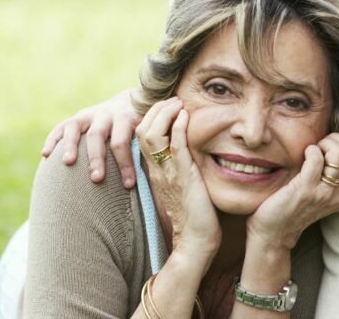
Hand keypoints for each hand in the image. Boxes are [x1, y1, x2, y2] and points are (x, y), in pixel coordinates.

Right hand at [39, 88, 140, 186]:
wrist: (132, 100)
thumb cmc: (142, 126)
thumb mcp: (147, 131)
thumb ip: (147, 147)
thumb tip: (155, 176)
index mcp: (126, 118)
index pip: (123, 141)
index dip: (125, 163)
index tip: (129, 185)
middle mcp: (106, 114)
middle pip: (97, 135)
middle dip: (96, 158)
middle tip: (96, 178)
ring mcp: (89, 114)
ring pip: (75, 127)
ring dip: (70, 145)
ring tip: (67, 162)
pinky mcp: (76, 117)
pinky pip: (60, 127)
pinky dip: (52, 139)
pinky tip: (44, 154)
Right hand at [136, 97, 220, 260]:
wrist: (196, 238)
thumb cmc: (195, 212)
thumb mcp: (182, 183)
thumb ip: (180, 165)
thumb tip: (188, 147)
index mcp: (154, 170)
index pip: (142, 135)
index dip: (152, 116)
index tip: (168, 106)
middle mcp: (156, 169)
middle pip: (142, 130)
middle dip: (156, 109)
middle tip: (173, 99)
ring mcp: (167, 172)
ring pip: (152, 134)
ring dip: (165, 114)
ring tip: (178, 104)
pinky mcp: (182, 175)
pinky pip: (174, 145)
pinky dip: (178, 127)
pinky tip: (185, 117)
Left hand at [246, 133, 338, 250]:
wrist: (275, 232)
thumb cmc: (294, 203)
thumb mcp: (323, 188)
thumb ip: (333, 169)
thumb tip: (332, 137)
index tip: (323, 149)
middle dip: (333, 140)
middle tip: (317, 149)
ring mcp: (326, 193)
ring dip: (322, 145)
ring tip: (309, 154)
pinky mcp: (307, 191)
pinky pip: (316, 159)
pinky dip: (308, 151)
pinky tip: (301, 157)